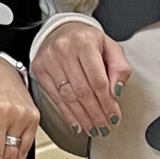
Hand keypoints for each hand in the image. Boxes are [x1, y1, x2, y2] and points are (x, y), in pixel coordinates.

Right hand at [31, 18, 130, 140]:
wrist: (61, 30)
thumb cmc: (87, 40)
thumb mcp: (111, 47)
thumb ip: (119, 69)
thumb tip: (116, 92)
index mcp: (85, 42)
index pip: (98, 80)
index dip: (107, 102)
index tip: (114, 116)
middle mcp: (64, 50)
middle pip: (83, 91)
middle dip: (96, 114)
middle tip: (105, 127)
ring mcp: (49, 60)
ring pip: (68, 97)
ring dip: (83, 118)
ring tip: (94, 129)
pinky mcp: (40, 70)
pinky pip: (55, 98)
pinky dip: (68, 114)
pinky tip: (78, 124)